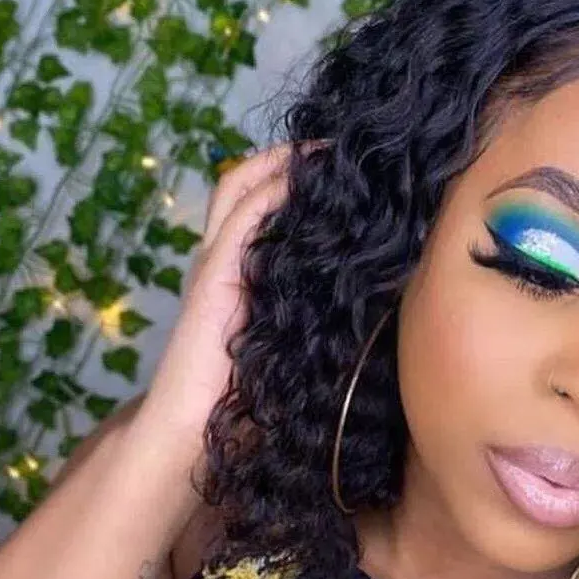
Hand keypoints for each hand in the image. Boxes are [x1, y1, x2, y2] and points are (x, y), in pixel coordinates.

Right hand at [135, 141, 327, 454]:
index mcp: (243, 276)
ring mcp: (217, 263)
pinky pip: (243, 217)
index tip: (344, 171)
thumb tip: (383, 303)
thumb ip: (322, 320)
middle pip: (249, 185)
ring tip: (324, 146)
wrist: (196, 432)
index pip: (264, 210)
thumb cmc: (246, 403)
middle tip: (336, 146)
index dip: (296, 183)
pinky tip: (303, 174)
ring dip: (282, 162)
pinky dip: (271, 188)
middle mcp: (227, 260)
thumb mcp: (295, 349)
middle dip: (289, 159)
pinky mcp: (215, 275)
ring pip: (243, 188)